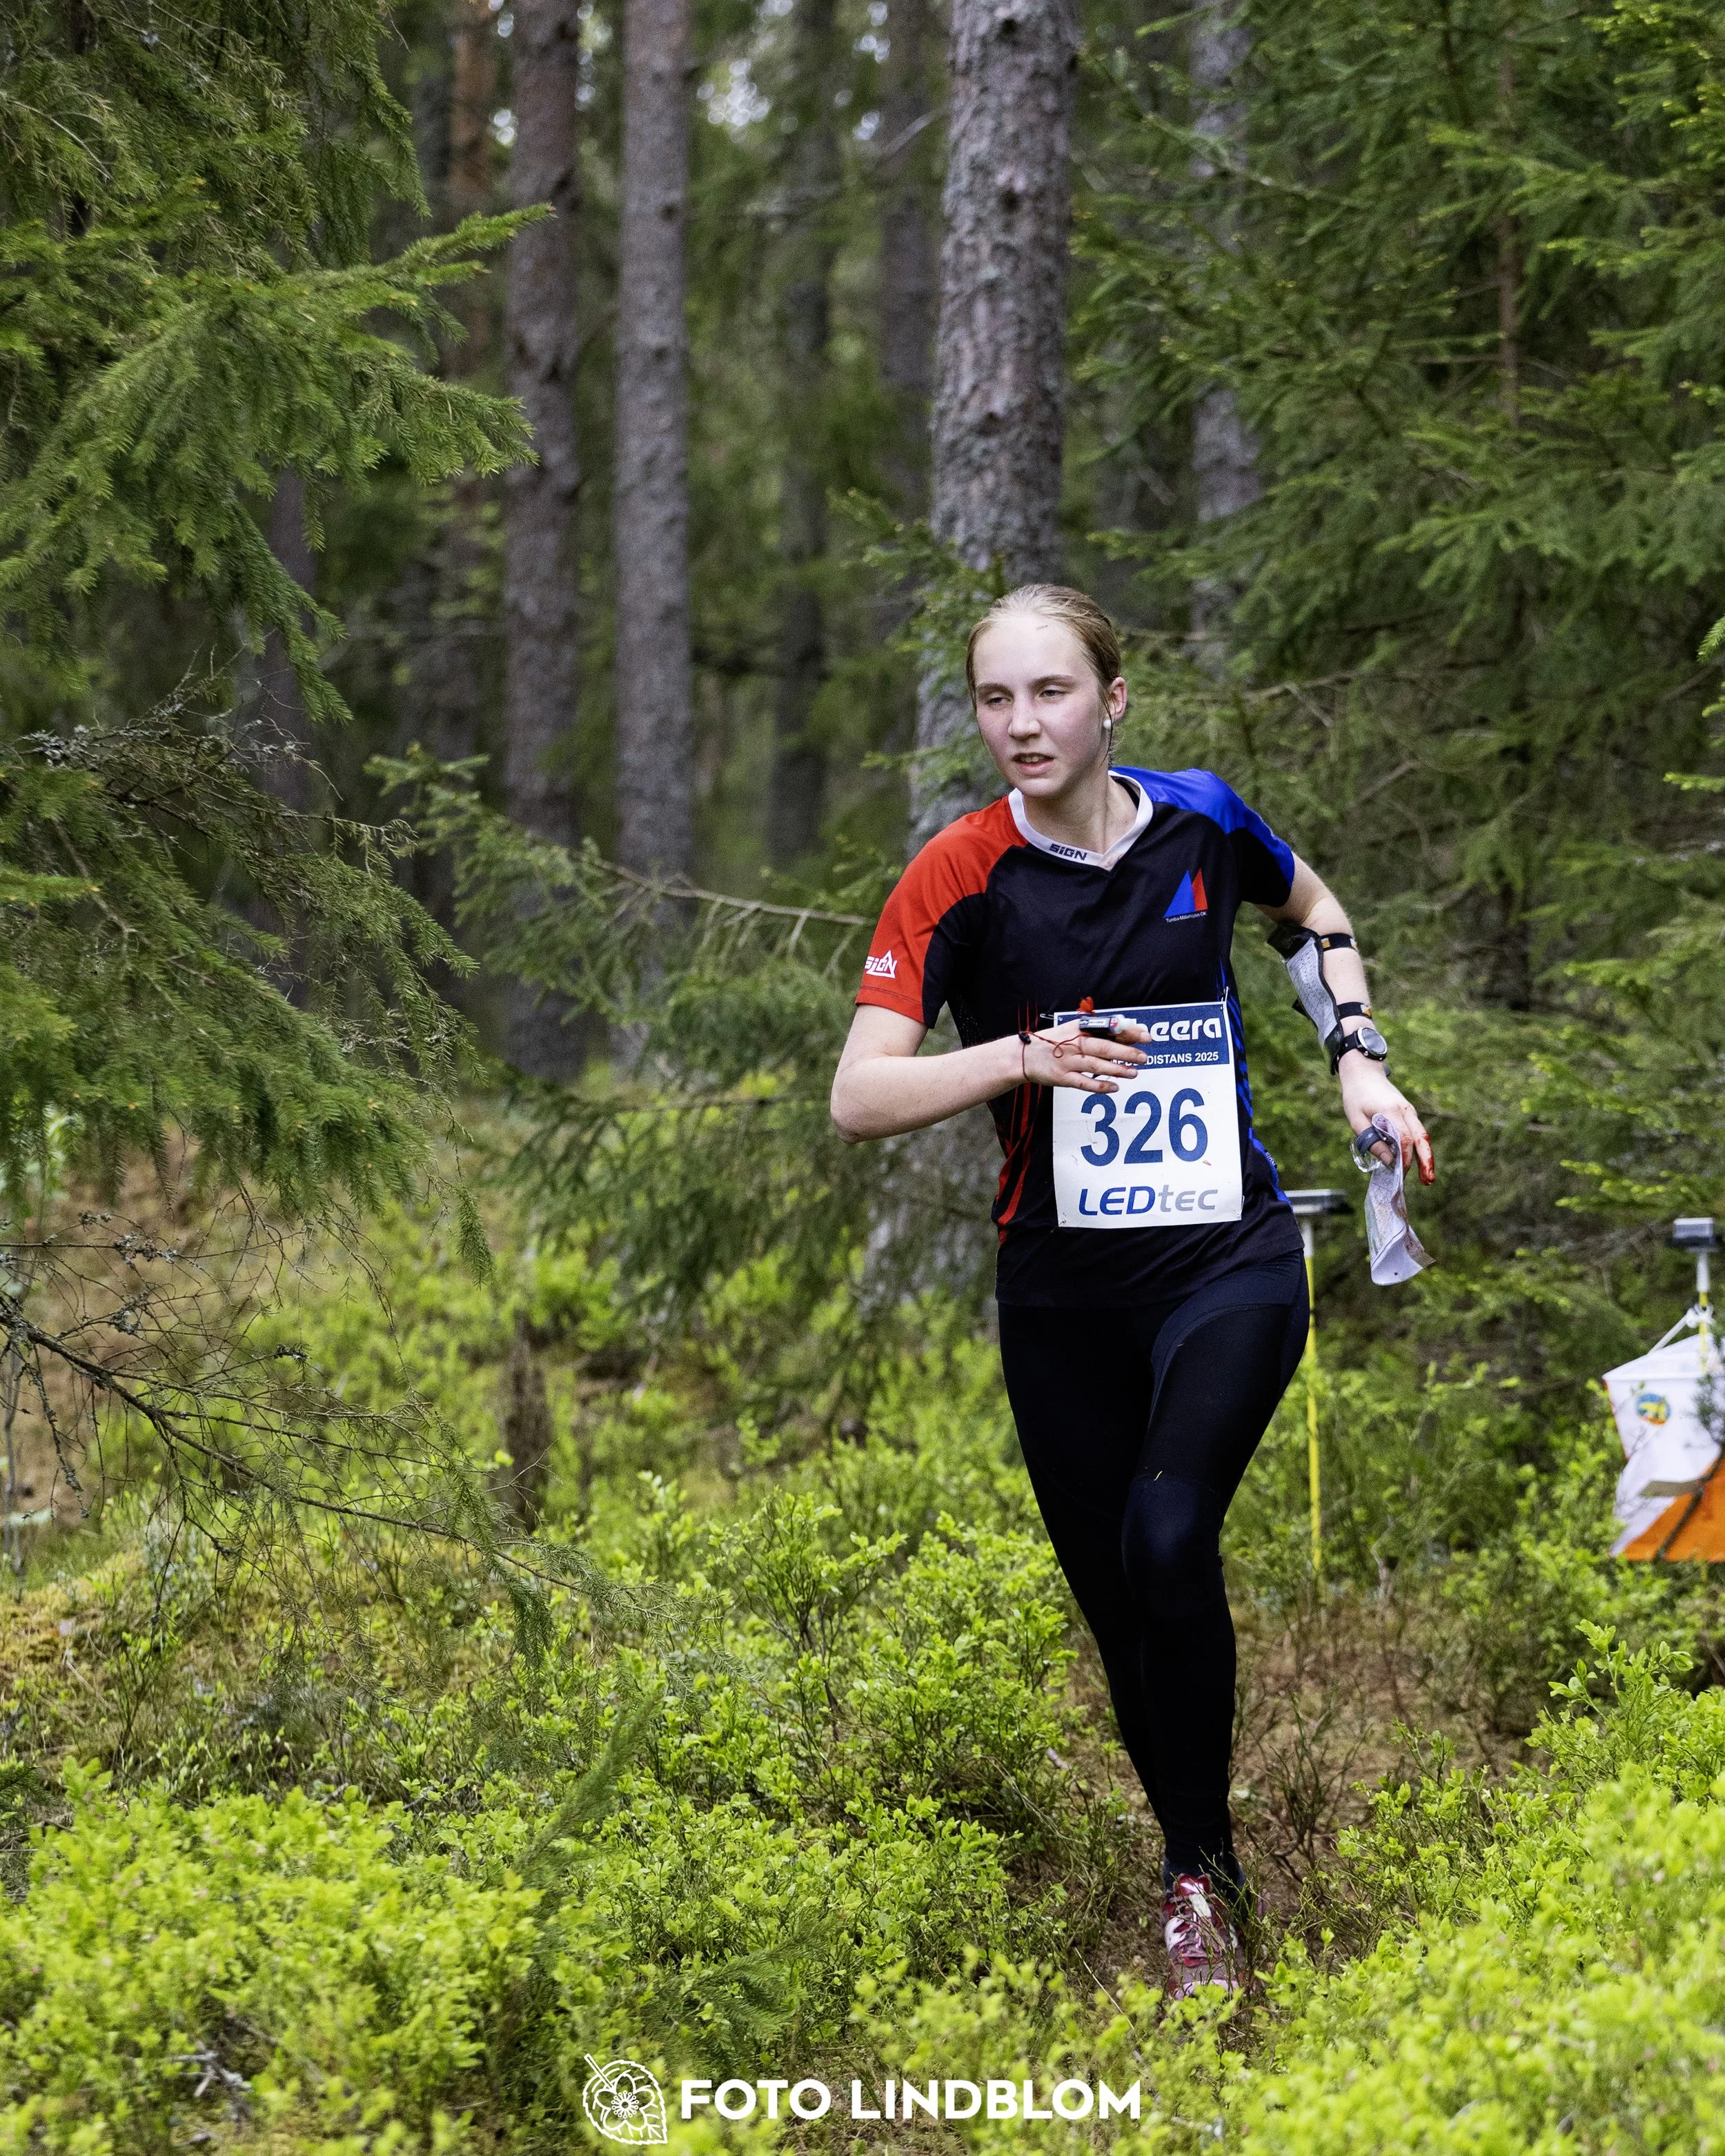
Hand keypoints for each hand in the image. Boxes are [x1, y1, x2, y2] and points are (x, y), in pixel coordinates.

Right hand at [1021, 1017, 1150, 1092]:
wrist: (1025, 1056)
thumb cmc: (1053, 1041)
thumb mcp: (1073, 1029)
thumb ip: (1097, 1029)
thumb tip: (1125, 1027)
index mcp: (1078, 1029)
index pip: (1107, 1029)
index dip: (1128, 1032)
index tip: (1145, 1036)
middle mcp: (1074, 1044)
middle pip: (1104, 1048)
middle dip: (1126, 1052)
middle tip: (1144, 1057)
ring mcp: (1068, 1062)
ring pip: (1097, 1065)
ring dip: (1117, 1069)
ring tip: (1134, 1073)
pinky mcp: (1062, 1078)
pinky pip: (1084, 1083)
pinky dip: (1100, 1085)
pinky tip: (1115, 1087)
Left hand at [1339, 1054, 1434, 1183]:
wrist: (1364, 1073)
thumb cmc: (1356, 1096)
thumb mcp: (1356, 1120)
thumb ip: (1372, 1141)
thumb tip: (1389, 1161)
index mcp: (1391, 1111)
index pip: (1404, 1139)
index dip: (1405, 1158)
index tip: (1400, 1173)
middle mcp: (1406, 1111)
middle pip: (1421, 1138)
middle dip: (1426, 1160)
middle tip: (1428, 1181)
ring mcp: (1409, 1111)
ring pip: (1422, 1136)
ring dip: (1426, 1156)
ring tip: (1427, 1177)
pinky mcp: (1408, 1113)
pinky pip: (1416, 1132)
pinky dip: (1419, 1147)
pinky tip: (1418, 1162)